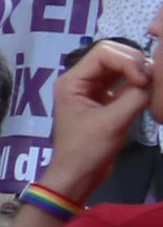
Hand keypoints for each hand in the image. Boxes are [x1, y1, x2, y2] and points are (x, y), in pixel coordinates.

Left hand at [42, 36, 149, 197]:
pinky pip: (124, 82)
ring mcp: (93, 89)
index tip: (144, 81)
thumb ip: (135, 97)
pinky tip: (149, 90)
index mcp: (72, 81)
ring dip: (139, 72)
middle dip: (135, 63)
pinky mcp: (105, 100)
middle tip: (152, 81)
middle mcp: (81, 80)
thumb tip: (154, 79)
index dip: (128, 60)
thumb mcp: (113, 122)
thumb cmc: (88, 150)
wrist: (79, 175)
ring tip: (152, 85)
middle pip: (113, 55)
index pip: (104, 52)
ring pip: (120, 67)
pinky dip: (138, 83)